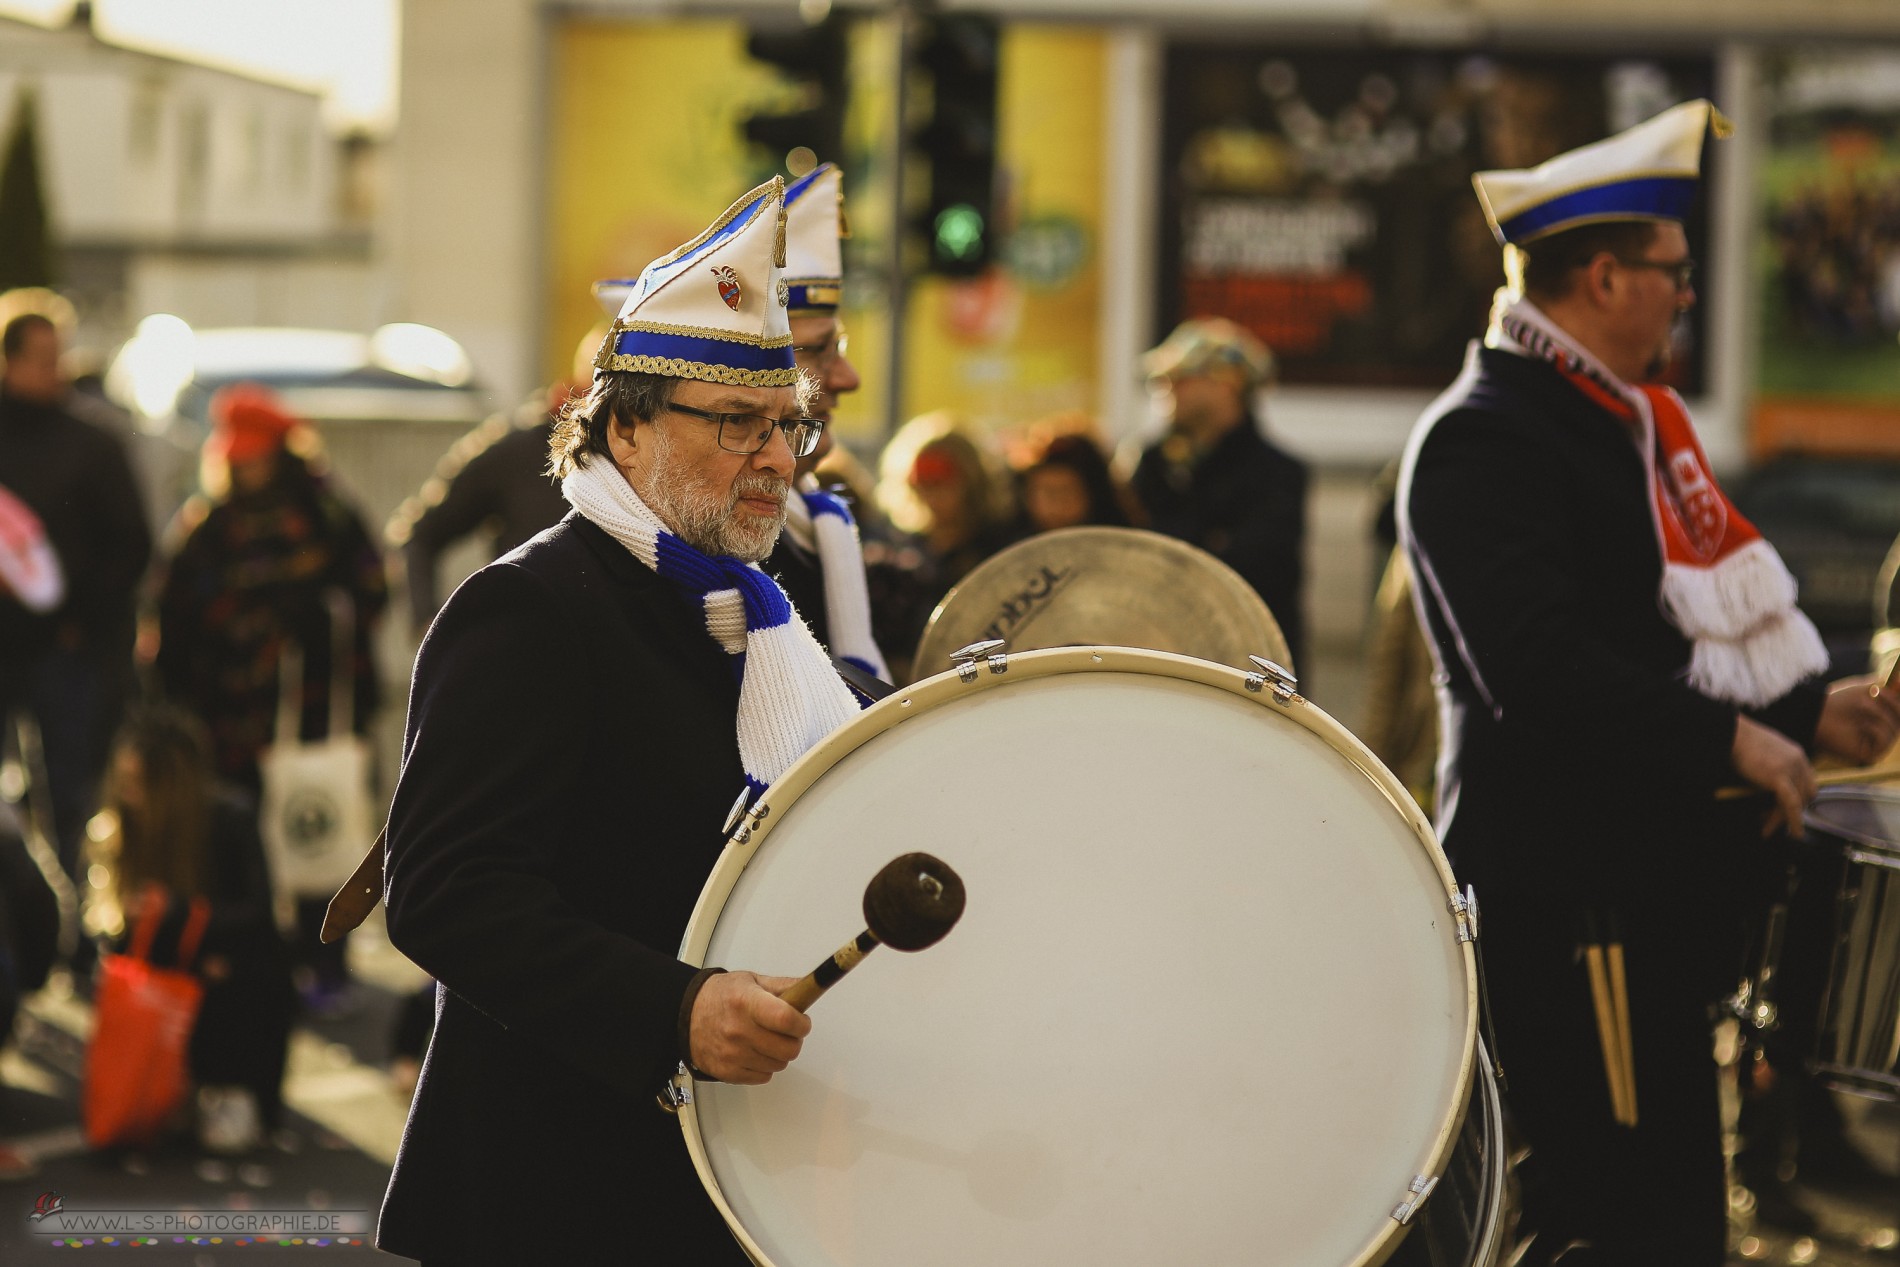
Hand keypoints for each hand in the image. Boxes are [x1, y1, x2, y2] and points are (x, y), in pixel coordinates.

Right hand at [687, 971, 810, 1084]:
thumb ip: (783, 987)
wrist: (686, 1015)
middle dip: (794, 1040)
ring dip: (779, 1054)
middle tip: (786, 1031)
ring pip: (779, 1064)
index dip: (801, 1023)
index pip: (785, 1019)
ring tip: (767, 1039)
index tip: (802, 1022)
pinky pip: (764, 1076)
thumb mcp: (751, 981)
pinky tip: (755, 1051)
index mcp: (746, 1002)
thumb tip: (810, 990)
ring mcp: (732, 1054)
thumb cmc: (721, 997)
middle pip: (788, 1048)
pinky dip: (765, 1066)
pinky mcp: (727, 1072)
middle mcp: (738, 1030)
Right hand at [1732, 715, 1815, 838]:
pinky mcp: (1779, 778)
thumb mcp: (1759, 752)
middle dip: (1793, 811)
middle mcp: (1798, 760)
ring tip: (1767, 829)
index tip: (1787, 808)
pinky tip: (1793, 832)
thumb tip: (1759, 786)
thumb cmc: (1736, 740)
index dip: (1800, 798)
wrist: (1730, 732)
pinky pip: (1791, 805)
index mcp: (1795, 753)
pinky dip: (1793, 820)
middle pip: (1805, 794)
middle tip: (1772, 821)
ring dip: (1784, 819)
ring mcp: (1791, 769)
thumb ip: (1767, 767)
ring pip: (1796, 802)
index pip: (1807, 781)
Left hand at [1815, 676, 1899, 766]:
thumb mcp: (1865, 688)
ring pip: (1894, 730)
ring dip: (1878, 714)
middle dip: (1894, 704)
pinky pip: (1884, 740)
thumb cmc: (1838, 701)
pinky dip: (1875, 729)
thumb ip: (1887, 685)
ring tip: (1861, 706)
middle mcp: (1882, 733)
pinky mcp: (1869, 755)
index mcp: (1883, 718)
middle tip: (1879, 691)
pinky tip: (1861, 725)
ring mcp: (1876, 745)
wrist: (1819, 714)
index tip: (1898, 686)